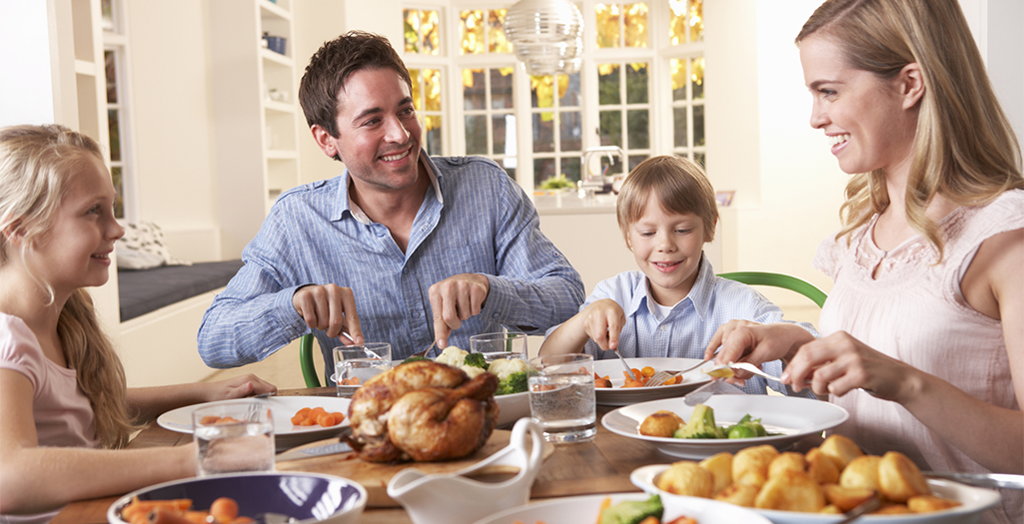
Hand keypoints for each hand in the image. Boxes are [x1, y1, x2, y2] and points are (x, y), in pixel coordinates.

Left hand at [202, 374, 276, 401]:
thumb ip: (242, 391)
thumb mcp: (230, 396)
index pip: (270, 388)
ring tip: (251, 403)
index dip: (270, 398)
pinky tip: (248, 400)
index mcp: (250, 380)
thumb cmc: (218, 395)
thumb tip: (251, 385)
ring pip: (265, 388)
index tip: (264, 406)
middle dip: (267, 397)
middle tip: (256, 406)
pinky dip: (258, 395)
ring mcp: (250, 379)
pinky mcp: (248, 382)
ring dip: (262, 397)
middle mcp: (252, 377)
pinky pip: (260, 389)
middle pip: (270, 388)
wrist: (209, 392)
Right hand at [292, 284, 363, 343]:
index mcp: (347, 294)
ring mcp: (319, 291)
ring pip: (322, 322)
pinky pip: (310, 319)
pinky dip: (311, 324)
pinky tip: (312, 316)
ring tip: (319, 319)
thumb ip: (346, 329)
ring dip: (321, 327)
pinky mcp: (305, 296)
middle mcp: (334, 290)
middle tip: (329, 331)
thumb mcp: (339, 315)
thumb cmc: (326, 307)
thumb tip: (353, 343)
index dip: (355, 331)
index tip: (359, 342)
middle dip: (332, 332)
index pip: (352, 317)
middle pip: (336, 322)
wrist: (306, 294)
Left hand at [429, 273, 489, 346]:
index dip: (440, 333)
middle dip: (455, 324)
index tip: (442, 345)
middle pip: (449, 317)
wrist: (470, 280)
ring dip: (466, 315)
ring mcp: (462, 285)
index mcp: (435, 291)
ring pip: (465, 314)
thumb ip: (441, 325)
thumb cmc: (453, 298)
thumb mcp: (443, 307)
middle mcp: (447, 286)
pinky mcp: (476, 288)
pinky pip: (475, 310)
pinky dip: (474, 311)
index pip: (437, 317)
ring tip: (464, 305)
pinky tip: (471, 301)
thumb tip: (442, 345)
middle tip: (457, 320)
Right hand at [579, 299, 625, 349]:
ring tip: (607, 333)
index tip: (613, 347)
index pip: (613, 326)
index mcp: (611, 311)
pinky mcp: (585, 324)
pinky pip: (593, 337)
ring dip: (603, 341)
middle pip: (599, 335)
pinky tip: (601, 330)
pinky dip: (598, 338)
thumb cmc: (613, 312)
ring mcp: (590, 318)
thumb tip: (613, 347)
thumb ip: (618, 332)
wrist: (600, 305)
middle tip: (611, 346)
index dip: (613, 338)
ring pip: (596, 338)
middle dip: (605, 345)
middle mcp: (599, 313)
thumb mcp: (620, 318)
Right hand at [705, 321, 814, 381]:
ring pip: (722, 353)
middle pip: (723, 356)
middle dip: (731, 371)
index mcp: (742, 331)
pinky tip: (709, 357)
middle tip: (740, 381)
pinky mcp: (729, 331)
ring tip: (749, 367)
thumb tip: (732, 375)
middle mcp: (734, 328)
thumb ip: (747, 365)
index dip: (724, 369)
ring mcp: (731, 328)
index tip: (723, 380)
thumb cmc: (777, 340)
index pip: (727, 354)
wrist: (784, 334)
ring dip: (731, 365)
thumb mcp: (765, 354)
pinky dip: (717, 353)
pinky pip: (717, 343)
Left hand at [783, 331, 915, 399]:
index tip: (786, 378)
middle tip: (795, 387)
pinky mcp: (862, 374)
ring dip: (818, 388)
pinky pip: (835, 388)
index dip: (792, 365)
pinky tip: (844, 390)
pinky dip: (835, 393)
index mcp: (838, 337)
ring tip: (826, 390)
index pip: (806, 348)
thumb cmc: (868, 370)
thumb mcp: (844, 358)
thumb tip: (795, 374)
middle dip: (797, 375)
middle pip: (808, 358)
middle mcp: (845, 344)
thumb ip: (822, 362)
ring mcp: (854, 358)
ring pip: (820, 376)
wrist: (900, 378)